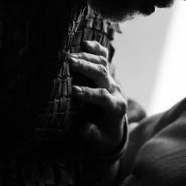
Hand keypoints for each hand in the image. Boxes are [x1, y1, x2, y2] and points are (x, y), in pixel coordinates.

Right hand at [69, 40, 127, 157]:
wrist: (113, 127)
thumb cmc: (104, 135)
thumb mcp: (100, 142)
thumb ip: (92, 135)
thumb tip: (84, 128)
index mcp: (116, 108)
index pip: (104, 97)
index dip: (89, 93)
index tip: (74, 91)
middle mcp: (115, 91)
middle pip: (103, 75)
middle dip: (86, 68)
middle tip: (69, 63)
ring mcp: (112, 80)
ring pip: (102, 64)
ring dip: (86, 58)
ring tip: (70, 55)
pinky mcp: (107, 74)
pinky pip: (104, 57)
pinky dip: (96, 49)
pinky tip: (86, 43)